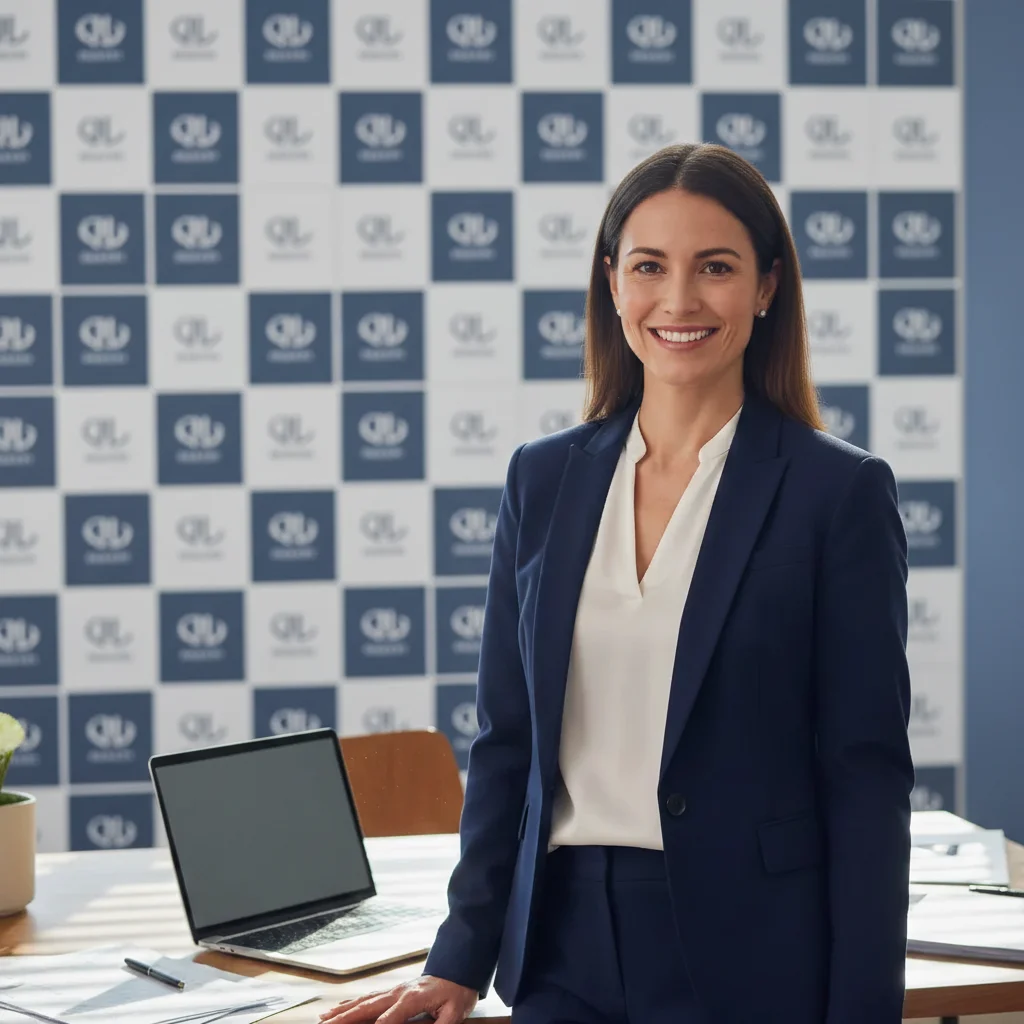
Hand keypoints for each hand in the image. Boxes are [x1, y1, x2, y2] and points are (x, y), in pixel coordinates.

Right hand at [317, 975, 478, 1023]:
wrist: (459, 969)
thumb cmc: (457, 992)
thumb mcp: (454, 1013)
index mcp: (412, 998)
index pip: (387, 1020)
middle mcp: (398, 992)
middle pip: (366, 1008)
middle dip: (344, 1019)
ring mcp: (393, 990)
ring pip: (362, 1002)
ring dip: (342, 1011)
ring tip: (323, 1019)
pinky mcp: (392, 991)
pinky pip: (367, 998)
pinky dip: (350, 1004)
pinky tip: (338, 1009)